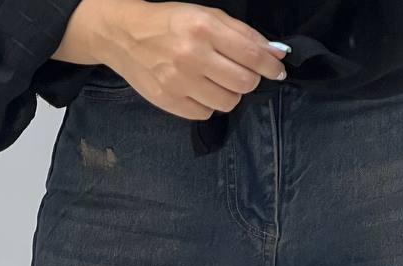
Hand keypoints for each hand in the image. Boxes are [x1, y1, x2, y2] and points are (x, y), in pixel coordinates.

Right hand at [53, 0, 288, 120]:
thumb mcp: (205, 16)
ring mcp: (179, 82)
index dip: (271, 66)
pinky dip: (208, 103)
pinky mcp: (169, 101)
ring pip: (228, 102)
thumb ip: (242, 34)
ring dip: (229, 93)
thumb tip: (274, 53)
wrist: (124, 35)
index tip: (278, 70)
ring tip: (217, 80)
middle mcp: (192, 55)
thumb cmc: (169, 23)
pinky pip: (206, 113)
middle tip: (241, 73)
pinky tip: (199, 89)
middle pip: (244, 83)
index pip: (253, 56)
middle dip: (249, 79)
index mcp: (204, 28)